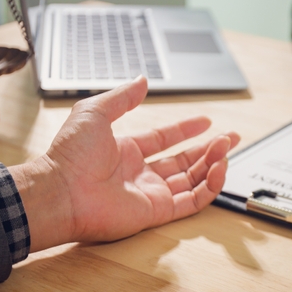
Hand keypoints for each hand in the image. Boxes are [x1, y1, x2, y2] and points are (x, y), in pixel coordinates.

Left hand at [8, 77, 240, 251]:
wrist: (61, 191)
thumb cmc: (69, 155)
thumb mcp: (95, 112)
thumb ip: (122, 97)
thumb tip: (141, 79)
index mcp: (125, 151)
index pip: (163, 140)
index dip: (186, 130)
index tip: (205, 121)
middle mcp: (139, 173)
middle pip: (183, 161)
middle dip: (209, 149)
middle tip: (230, 137)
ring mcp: (149, 193)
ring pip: (191, 180)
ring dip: (212, 164)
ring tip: (226, 148)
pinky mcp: (156, 212)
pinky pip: (191, 201)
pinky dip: (208, 187)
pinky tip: (218, 169)